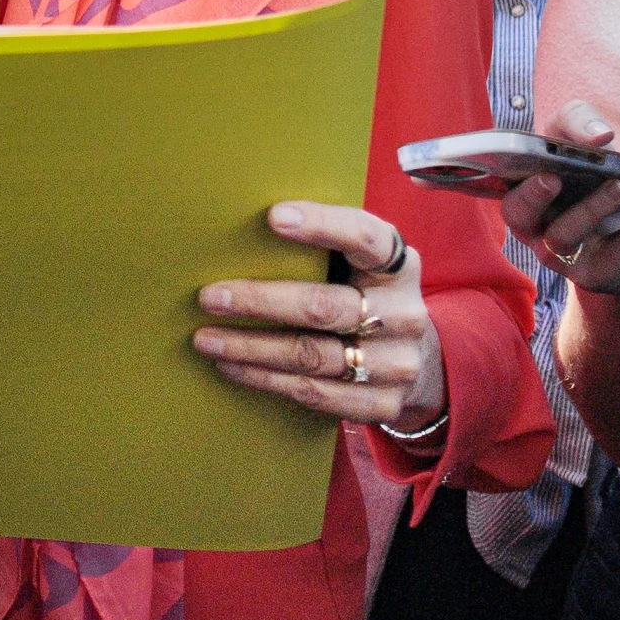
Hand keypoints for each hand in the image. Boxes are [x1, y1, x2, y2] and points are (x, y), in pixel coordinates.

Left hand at [196, 203, 444, 433]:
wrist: (412, 359)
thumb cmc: (363, 294)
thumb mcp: (360, 265)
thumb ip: (324, 248)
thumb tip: (240, 227)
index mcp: (399, 266)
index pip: (365, 238)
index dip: (322, 225)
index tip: (273, 217)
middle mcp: (404, 314)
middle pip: (325, 307)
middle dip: (260, 301)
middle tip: (209, 297)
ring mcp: (396, 363)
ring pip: (312, 356)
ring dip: (251, 348)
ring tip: (206, 339)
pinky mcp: (383, 403)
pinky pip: (315, 394)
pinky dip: (266, 380)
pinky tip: (232, 367)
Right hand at [495, 103, 619, 297]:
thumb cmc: (587, 178)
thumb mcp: (575, 141)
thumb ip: (577, 122)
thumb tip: (600, 136)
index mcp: (520, 195)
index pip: (506, 192)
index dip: (519, 186)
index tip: (543, 170)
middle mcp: (532, 229)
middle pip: (522, 217)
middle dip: (536, 198)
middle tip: (555, 177)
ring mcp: (561, 257)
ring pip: (568, 236)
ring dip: (596, 207)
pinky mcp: (598, 273)